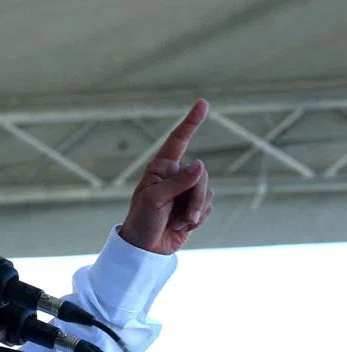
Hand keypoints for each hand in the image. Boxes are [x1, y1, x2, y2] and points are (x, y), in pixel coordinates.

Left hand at [120, 99, 213, 254]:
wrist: (146, 248)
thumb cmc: (142, 220)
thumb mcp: (155, 200)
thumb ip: (178, 183)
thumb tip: (201, 164)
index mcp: (160, 168)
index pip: (178, 140)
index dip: (191, 122)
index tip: (203, 103)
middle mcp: (175, 175)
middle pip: (201, 175)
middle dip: (196, 198)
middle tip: (185, 216)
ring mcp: (186, 190)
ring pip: (208, 192)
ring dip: (196, 211)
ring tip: (179, 222)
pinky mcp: (194, 206)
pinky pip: (209, 206)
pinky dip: (198, 219)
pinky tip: (183, 226)